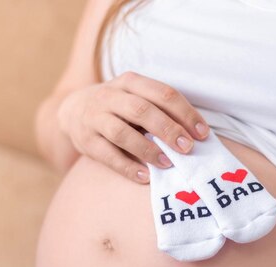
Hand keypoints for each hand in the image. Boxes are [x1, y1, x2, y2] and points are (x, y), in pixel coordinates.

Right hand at [57, 71, 210, 183]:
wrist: (72, 110)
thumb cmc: (118, 107)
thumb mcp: (136, 98)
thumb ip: (160, 110)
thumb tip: (195, 135)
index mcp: (130, 82)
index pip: (162, 93)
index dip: (185, 113)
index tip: (202, 133)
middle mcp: (110, 96)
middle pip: (142, 110)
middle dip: (168, 129)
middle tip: (187, 148)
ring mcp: (95, 118)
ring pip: (122, 133)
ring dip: (147, 149)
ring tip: (167, 163)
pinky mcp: (86, 140)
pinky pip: (107, 155)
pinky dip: (127, 167)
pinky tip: (144, 176)